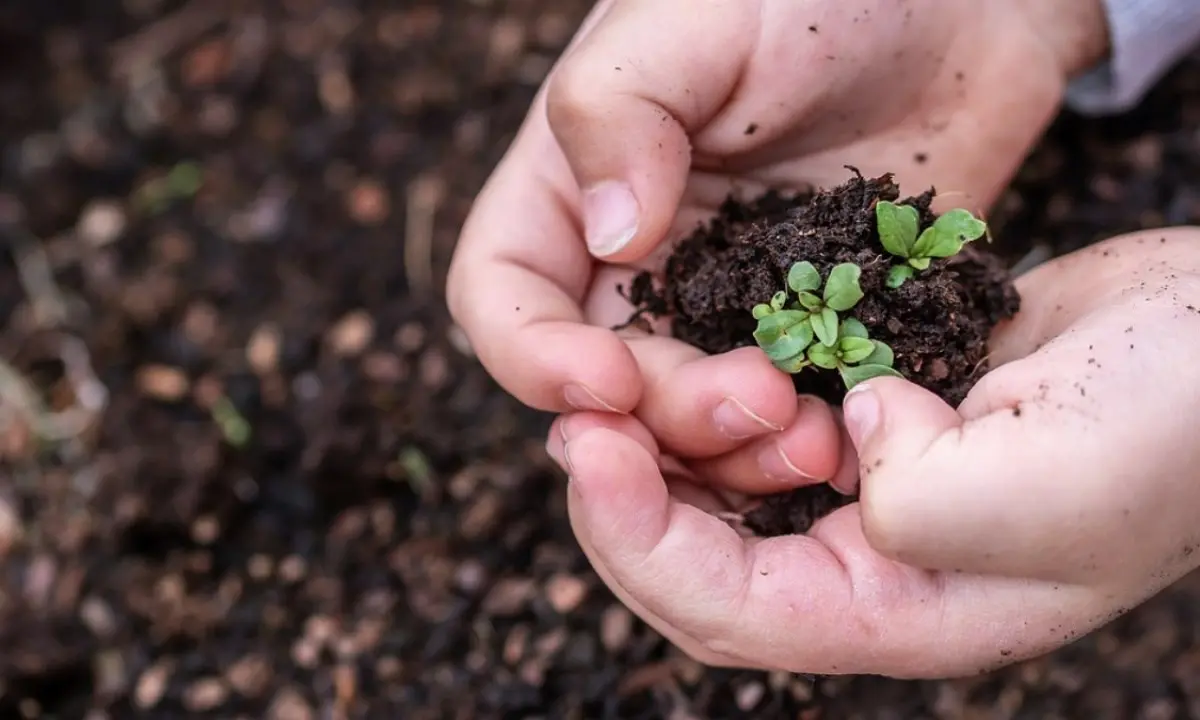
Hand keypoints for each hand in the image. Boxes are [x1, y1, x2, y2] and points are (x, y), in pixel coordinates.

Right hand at [447, 0, 1107, 492]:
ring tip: (812, 437)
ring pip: (694, 418)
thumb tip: (608, 238)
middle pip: (607, 381)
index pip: (503, 295)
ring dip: (736, 450)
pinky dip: (810, 438)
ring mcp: (730, 302)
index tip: (606, 381)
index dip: (533, 357)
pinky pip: (792, 407)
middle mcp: (641, 260)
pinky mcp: (815, 327)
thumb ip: (620, 113)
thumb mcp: (695, 19)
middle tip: (754, 402)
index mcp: (576, 187)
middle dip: (664, 415)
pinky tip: (854, 434)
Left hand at [548, 227, 1199, 677]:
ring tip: (615, 386)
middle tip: (575, 419)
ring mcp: (874, 491)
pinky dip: (720, 400)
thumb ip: (922, 498)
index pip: (729, 610)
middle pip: (703, 563)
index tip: (588, 450)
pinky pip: (769, 426)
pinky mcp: (880, 419)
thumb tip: (847, 439)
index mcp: (907, 612)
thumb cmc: (1171, 426)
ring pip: (725, 495)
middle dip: (626, 500)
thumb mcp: (1048, 485)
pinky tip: (691, 358)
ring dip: (665, 447)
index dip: (640, 540)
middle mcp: (876, 566)